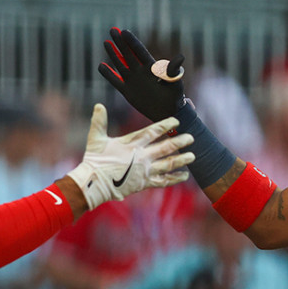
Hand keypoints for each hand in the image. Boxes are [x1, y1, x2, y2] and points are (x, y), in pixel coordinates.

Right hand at [66, 103, 194, 208]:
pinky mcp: (144, 183)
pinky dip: (174, 178)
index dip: (166, 125)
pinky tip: (184, 175)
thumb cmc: (94, 160)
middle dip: (180, 141)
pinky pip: (163, 181)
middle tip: (191, 138)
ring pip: (168, 164)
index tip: (177, 121)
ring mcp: (145, 170)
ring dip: (181, 160)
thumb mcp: (96, 138)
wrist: (95, 183)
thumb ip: (99, 121)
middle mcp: (142, 156)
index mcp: (132, 143)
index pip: (153, 131)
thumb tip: (99, 105)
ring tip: (192, 156)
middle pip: (165, 147)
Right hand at [99, 28, 186, 121]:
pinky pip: (115, 81)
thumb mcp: (175, 82)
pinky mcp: (127, 91)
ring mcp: (133, 80)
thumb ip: (173, 70)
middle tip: (112, 30)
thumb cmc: (175, 96)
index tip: (124, 31)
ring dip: (113, 54)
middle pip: (128, 54)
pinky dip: (108, 74)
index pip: (140, 51)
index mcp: (151, 68)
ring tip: (106, 42)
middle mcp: (140, 71)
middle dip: (120, 43)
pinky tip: (101, 65)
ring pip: (120, 64)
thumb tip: (180, 57)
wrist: (167, 112)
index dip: (132, 42)